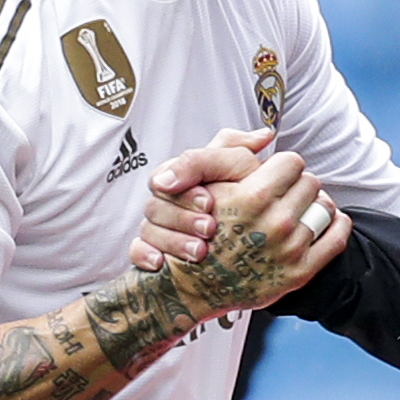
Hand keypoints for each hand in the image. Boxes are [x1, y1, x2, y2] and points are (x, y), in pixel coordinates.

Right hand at [129, 128, 269, 271]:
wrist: (250, 241)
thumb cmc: (246, 197)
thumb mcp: (243, 170)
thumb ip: (243, 150)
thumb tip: (264, 135)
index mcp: (181, 176)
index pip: (165, 177)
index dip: (185, 191)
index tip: (210, 202)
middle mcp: (167, 200)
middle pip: (154, 206)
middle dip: (182, 218)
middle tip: (209, 228)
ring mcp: (159, 227)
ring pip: (147, 230)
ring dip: (172, 240)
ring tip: (200, 252)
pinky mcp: (154, 252)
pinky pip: (136, 252)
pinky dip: (145, 256)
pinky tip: (161, 264)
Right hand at [162, 146, 350, 317]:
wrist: (192, 284)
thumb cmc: (195, 230)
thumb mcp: (203, 181)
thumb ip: (230, 149)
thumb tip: (266, 135)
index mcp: (253, 196)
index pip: (292, 162)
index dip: (281, 167)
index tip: (273, 175)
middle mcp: (275, 223)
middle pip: (310, 183)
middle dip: (297, 185)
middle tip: (282, 195)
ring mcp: (289, 249)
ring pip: (325, 208)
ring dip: (314, 205)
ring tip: (298, 210)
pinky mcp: (299, 272)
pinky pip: (336, 238)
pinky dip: (336, 225)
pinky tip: (324, 223)